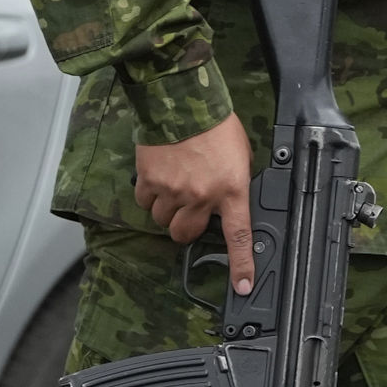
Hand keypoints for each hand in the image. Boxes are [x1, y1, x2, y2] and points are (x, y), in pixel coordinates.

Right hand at [137, 113, 257, 294]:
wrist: (183, 101)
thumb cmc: (216, 125)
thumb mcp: (240, 156)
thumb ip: (233, 183)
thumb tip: (226, 201)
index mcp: (231, 190)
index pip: (238, 237)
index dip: (241, 265)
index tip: (242, 285)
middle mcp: (201, 196)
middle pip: (184, 234)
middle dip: (184, 228)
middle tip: (188, 210)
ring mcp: (173, 190)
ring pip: (162, 220)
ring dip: (167, 209)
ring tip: (174, 184)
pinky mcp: (149, 180)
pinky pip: (144, 201)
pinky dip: (149, 195)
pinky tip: (158, 177)